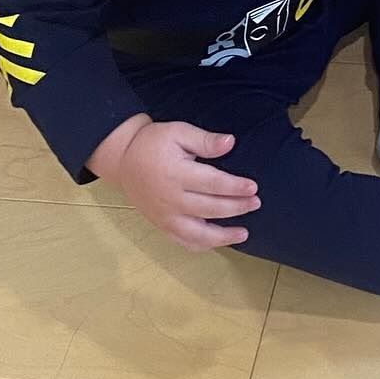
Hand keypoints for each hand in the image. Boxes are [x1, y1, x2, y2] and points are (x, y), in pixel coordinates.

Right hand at [87, 116, 259, 250]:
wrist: (123, 160)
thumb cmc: (154, 143)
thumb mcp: (178, 132)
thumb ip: (204, 140)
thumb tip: (230, 142)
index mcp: (176, 174)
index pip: (212, 184)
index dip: (235, 187)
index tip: (253, 187)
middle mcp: (170, 199)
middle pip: (209, 208)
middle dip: (236, 207)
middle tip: (256, 203)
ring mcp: (165, 216)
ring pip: (196, 233)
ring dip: (222, 236)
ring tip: (244, 233)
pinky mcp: (161, 225)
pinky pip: (182, 241)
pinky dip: (201, 246)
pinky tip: (218, 243)